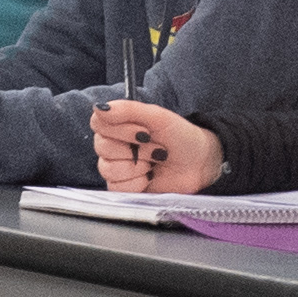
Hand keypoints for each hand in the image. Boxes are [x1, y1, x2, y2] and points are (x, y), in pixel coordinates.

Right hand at [93, 102, 223, 192]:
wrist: (199, 163)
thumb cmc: (181, 136)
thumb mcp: (158, 117)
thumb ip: (129, 110)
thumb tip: (99, 108)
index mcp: (119, 125)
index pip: (98, 123)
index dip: (119, 129)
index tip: (143, 130)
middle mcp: (114, 146)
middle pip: (102, 147)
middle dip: (137, 148)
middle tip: (156, 147)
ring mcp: (117, 168)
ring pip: (109, 169)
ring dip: (139, 166)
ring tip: (155, 161)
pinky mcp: (124, 188)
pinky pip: (117, 187)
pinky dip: (138, 182)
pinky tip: (150, 177)